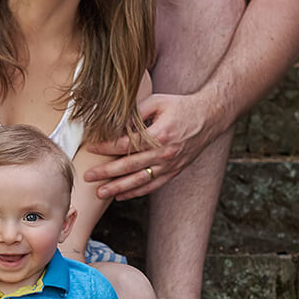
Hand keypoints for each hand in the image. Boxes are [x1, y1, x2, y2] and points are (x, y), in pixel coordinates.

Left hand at [83, 93, 213, 200]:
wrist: (210, 116)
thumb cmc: (181, 106)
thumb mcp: (157, 102)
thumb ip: (135, 113)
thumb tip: (113, 124)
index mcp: (160, 134)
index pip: (127, 144)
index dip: (107, 147)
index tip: (91, 148)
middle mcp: (165, 153)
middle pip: (130, 166)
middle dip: (106, 173)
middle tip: (88, 177)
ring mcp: (171, 165)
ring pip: (140, 180)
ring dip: (119, 188)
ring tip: (100, 193)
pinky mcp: (175, 171)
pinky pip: (153, 185)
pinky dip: (136, 192)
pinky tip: (121, 196)